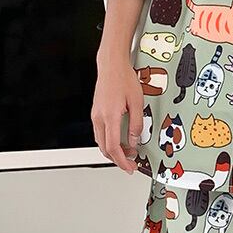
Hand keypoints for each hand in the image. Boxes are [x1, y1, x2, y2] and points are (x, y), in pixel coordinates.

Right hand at [90, 55, 141, 173]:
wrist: (111, 66)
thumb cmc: (123, 79)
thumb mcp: (137, 102)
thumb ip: (136, 124)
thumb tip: (135, 140)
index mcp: (110, 116)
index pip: (113, 147)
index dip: (121, 161)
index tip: (129, 167)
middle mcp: (99, 118)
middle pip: (104, 148)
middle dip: (118, 159)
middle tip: (130, 162)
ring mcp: (95, 115)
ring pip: (101, 142)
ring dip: (113, 151)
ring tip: (128, 151)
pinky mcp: (96, 113)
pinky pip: (100, 133)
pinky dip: (109, 141)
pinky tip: (120, 140)